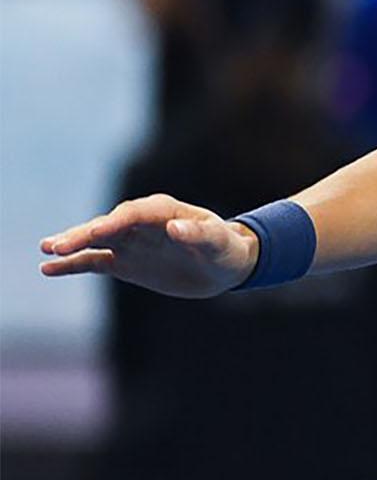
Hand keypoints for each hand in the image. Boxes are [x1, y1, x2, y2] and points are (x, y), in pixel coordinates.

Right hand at [39, 194, 259, 298]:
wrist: (225, 266)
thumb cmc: (225, 249)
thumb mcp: (219, 243)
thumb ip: (199, 234)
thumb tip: (174, 228)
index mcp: (163, 211)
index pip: (134, 213)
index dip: (115, 222)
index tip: (97, 234)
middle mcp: (141, 224)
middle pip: (108, 226)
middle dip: (84, 234)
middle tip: (58, 245)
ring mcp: (130, 242)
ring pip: (95, 241)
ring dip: (72, 245)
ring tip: (47, 249)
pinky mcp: (125, 263)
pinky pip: (94, 262)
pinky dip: (73, 265)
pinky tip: (48, 268)